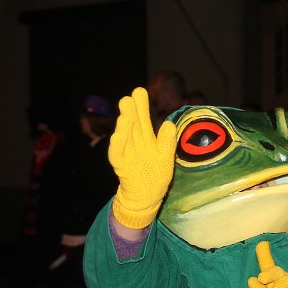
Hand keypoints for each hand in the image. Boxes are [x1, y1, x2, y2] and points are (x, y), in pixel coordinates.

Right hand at [109, 87, 176, 228]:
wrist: (147, 196)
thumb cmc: (156, 174)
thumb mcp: (165, 157)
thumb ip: (167, 142)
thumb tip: (170, 124)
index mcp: (145, 139)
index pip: (142, 119)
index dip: (141, 106)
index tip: (139, 90)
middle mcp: (134, 143)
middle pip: (132, 125)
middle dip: (130, 111)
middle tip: (130, 96)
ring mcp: (127, 154)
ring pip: (124, 137)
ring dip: (124, 126)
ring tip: (126, 113)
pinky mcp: (122, 166)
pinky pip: (117, 155)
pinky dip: (117, 146)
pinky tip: (118, 135)